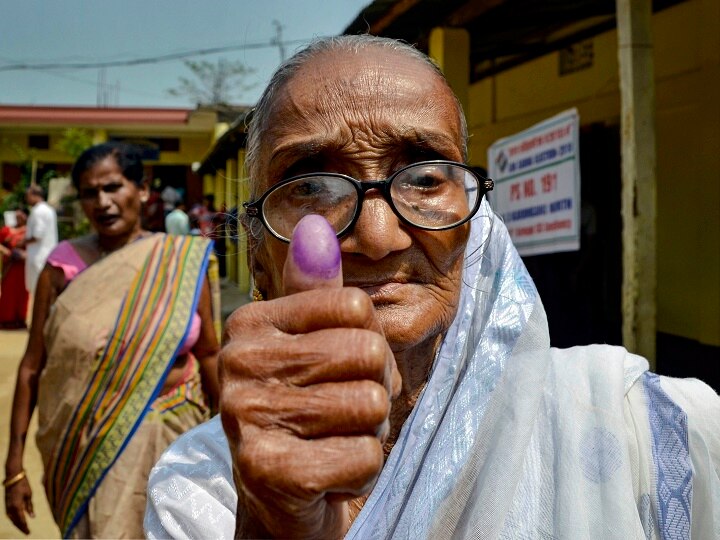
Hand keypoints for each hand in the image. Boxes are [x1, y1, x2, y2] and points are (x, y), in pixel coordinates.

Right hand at [5, 476, 33, 534]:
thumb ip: (30, 507)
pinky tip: (17, 521)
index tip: (29, 532)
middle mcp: (10, 508)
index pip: (21, 520)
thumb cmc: (23, 484)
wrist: (13, 477)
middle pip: (16, 521)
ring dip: (17, 524)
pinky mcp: (6, 504)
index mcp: (17, 506)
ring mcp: (7, 506)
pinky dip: (14, 520)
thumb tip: (32, 517)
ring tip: (23, 528)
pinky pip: (9, 515)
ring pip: (12, 519)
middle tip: (27, 533)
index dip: (25, 527)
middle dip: (21, 528)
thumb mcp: (29, 495)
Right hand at [220, 215, 400, 538]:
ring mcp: (249, 416)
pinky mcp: (269, 470)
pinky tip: (327, 475)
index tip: (339, 373)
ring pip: (371, 404)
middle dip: (373, 391)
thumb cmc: (311, 417)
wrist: (281, 505)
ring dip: (368, 432)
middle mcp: (240, 362)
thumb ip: (318, 291)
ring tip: (332, 442)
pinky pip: (364, 455)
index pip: (356, 307)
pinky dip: (360, 471)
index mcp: (251, 322)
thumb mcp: (315, 347)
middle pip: (368, 352)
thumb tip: (315, 222)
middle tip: (339, 415)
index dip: (368, 346)